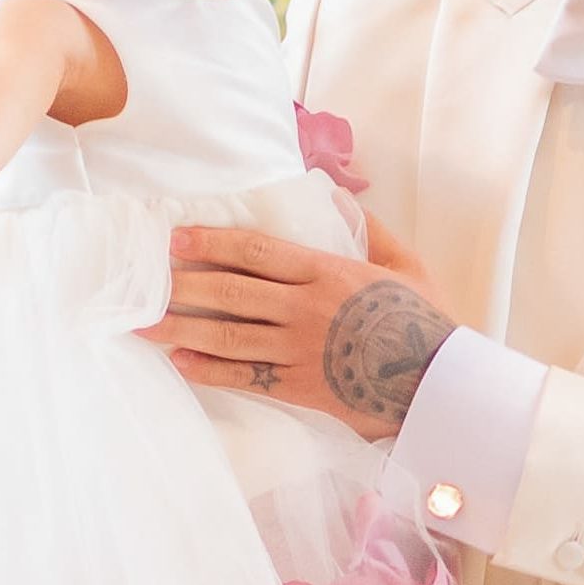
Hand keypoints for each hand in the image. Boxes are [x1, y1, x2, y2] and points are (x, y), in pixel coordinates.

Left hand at [146, 223, 458, 431]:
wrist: (439, 383)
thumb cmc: (427, 320)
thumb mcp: (407, 264)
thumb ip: (370, 229)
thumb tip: (337, 197)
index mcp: (327, 272)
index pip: (255, 252)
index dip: (211, 243)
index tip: (177, 239)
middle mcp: (304, 309)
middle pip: (230, 292)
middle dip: (182, 285)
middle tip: (145, 279)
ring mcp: (299, 351)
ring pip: (228, 335)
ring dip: (181, 328)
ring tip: (144, 323)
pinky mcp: (300, 387)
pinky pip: (246, 377)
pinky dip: (210, 371)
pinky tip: (181, 363)